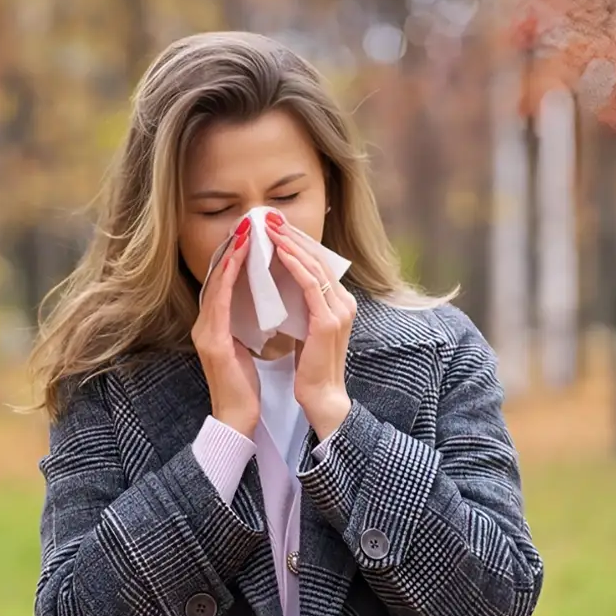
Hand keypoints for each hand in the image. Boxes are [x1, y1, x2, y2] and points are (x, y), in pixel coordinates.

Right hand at [192, 219, 259, 437]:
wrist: (237, 418)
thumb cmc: (245, 386)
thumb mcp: (245, 346)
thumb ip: (245, 324)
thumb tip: (260, 302)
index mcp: (213, 326)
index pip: (222, 283)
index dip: (232, 257)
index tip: (247, 235)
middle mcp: (204, 325)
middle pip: (215, 278)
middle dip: (229, 250)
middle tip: (245, 224)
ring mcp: (205, 333)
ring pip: (215, 285)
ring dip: (228, 257)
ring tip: (242, 234)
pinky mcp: (212, 342)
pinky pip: (219, 303)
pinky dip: (227, 280)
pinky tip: (236, 262)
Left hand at [266, 213, 355, 437]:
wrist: (320, 397)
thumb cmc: (309, 367)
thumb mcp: (306, 329)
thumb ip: (301, 306)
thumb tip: (282, 285)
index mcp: (339, 303)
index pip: (318, 264)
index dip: (298, 244)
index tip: (276, 228)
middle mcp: (344, 302)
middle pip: (318, 259)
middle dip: (294, 237)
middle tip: (271, 219)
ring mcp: (339, 310)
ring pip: (314, 267)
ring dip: (292, 245)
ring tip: (271, 228)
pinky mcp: (328, 321)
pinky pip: (311, 284)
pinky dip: (295, 265)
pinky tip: (279, 252)